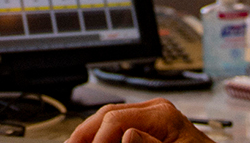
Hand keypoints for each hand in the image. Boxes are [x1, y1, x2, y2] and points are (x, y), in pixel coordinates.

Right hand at [65, 99, 215, 142]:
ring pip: (110, 117)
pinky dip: (105, 134)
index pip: (116, 118)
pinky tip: (96, 141)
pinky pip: (120, 124)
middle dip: (86, 131)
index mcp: (163, 114)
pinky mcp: (151, 128)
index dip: (97, 137)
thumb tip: (128, 135)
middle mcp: (156, 110)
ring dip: (91, 131)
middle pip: (109, 113)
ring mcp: (153, 118)